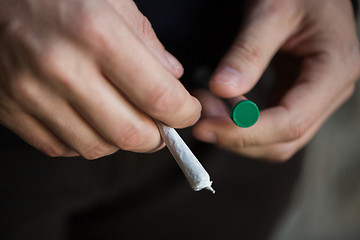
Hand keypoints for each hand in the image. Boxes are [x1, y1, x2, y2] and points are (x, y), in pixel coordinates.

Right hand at [0, 0, 200, 158]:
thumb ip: (148, 41)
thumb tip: (172, 78)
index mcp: (96, 33)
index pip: (158, 96)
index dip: (183, 112)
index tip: (187, 111)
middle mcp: (62, 68)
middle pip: (130, 134)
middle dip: (157, 137)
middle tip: (162, 125)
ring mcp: (32, 94)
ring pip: (97, 147)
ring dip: (122, 139)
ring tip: (125, 117)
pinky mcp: (12, 110)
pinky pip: (61, 147)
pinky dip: (86, 140)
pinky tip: (91, 119)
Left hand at [193, 0, 359, 161]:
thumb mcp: (271, 11)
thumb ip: (248, 52)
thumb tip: (222, 89)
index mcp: (334, 69)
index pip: (290, 122)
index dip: (245, 132)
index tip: (206, 128)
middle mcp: (330, 91)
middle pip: (283, 141)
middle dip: (237, 137)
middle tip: (201, 119)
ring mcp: (315, 97)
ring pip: (276, 139)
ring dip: (237, 133)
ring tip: (207, 108)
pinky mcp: (298, 95)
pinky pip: (271, 123)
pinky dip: (243, 123)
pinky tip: (222, 106)